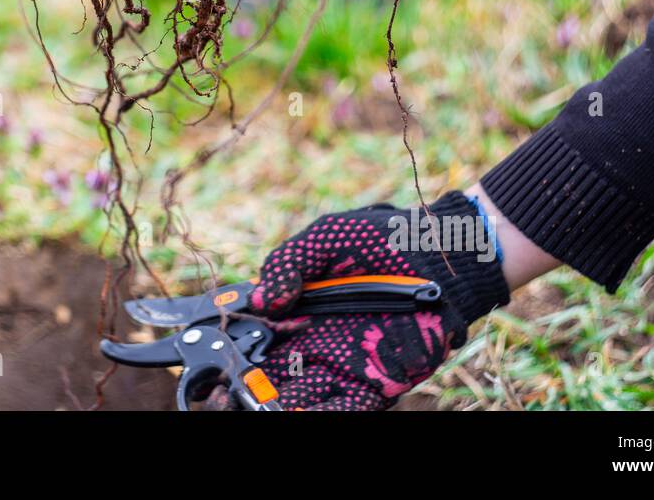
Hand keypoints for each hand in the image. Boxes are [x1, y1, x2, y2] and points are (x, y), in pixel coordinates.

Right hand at [250, 192, 509, 410]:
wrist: (440, 254)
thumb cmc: (381, 238)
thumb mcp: (325, 238)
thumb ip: (287, 263)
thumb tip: (262, 302)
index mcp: (296, 311)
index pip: (254, 337)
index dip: (232, 349)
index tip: (212, 357)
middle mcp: (315, 343)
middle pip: (270, 377)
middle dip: (244, 389)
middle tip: (225, 393)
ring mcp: (344, 364)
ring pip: (301, 398)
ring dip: (276, 406)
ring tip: (255, 406)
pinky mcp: (377, 381)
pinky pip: (346, 409)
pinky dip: (322, 414)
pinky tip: (298, 413)